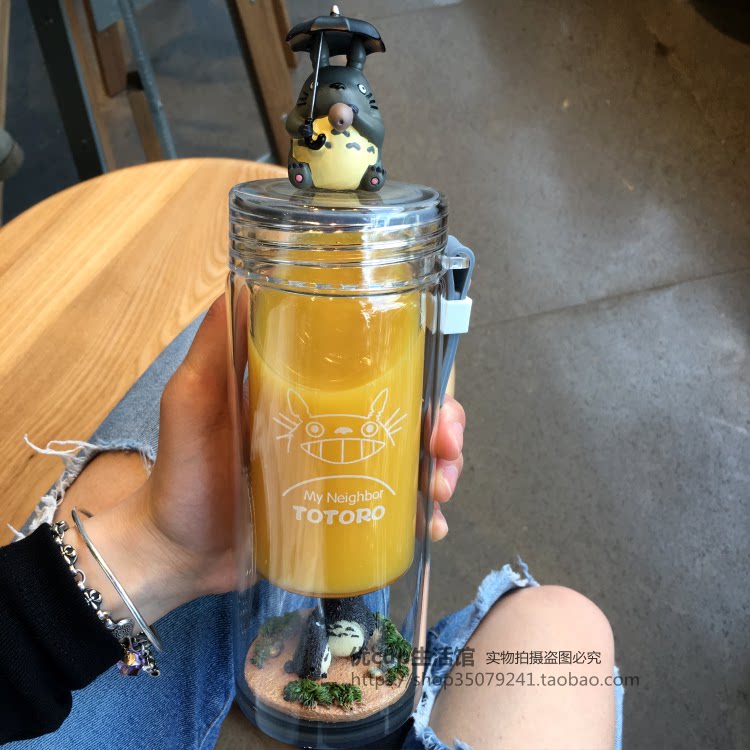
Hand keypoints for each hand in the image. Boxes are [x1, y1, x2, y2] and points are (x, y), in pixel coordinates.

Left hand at [76, 295, 465, 623]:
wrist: (176, 553)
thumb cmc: (183, 473)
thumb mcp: (192, 402)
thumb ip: (213, 348)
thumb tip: (242, 283)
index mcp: (313, 393)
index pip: (381, 371)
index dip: (421, 378)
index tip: (436, 398)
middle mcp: (337, 426)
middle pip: (411, 415)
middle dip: (445, 428)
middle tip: (443, 451)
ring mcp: (342, 473)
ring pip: (414, 460)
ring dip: (443, 470)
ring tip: (439, 493)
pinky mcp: (343, 515)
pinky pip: (395, 510)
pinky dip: (422, 516)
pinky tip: (429, 526)